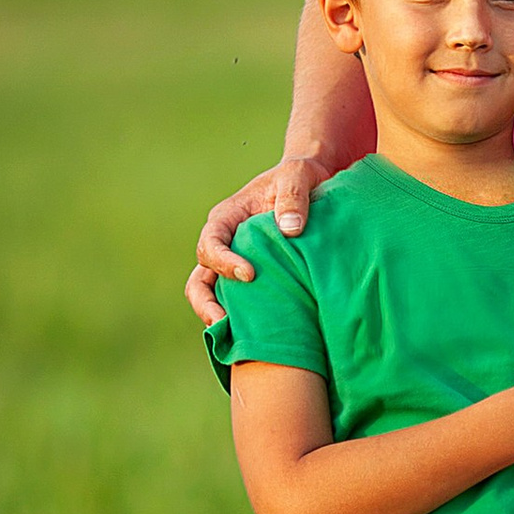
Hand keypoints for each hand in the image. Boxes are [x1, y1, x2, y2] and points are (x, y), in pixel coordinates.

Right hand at [187, 150, 331, 327]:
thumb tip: (290, 229)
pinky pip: (240, 302)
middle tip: (221, 321)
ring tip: (235, 338)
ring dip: (218, 316)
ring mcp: (236, 263)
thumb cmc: (301, 176)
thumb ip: (294, 196)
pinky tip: (260, 336)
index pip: (211, 243)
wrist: (312, 184)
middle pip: (200, 278)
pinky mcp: (254, 279)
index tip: (250, 274)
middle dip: (205, 301)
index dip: (224, 261)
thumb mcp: (299, 175)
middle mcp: (225, 243)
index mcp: (228, 218)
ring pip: (213, 295)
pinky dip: (243, 319)